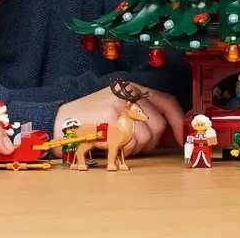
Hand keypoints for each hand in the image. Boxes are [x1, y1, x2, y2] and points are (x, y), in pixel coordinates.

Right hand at [55, 83, 184, 156]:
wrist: (59, 121)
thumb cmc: (91, 120)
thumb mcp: (118, 108)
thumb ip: (143, 116)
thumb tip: (171, 134)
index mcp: (133, 88)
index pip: (167, 102)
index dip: (178, 122)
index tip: (181, 137)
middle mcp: (129, 93)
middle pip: (159, 125)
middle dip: (151, 142)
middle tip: (134, 146)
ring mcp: (120, 105)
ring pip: (147, 137)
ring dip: (135, 148)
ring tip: (118, 144)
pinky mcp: (111, 118)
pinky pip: (130, 143)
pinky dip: (123, 151)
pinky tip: (110, 145)